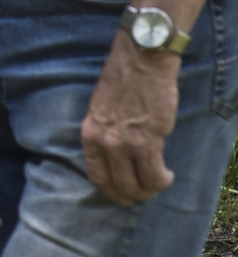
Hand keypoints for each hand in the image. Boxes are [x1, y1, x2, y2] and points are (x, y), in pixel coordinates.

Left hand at [82, 35, 180, 204]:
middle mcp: (103, 142)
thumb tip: (116, 155)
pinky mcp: (148, 140)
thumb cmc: (123, 79)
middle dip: (133, 195)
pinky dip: (163, 180)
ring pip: (138, 184)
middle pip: (117, 185)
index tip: (121, 197)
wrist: (140, 60)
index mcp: (89, 133)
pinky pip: (155, 174)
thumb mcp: (100, 108)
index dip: (110, 191)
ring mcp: (125, 143)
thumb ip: (105, 131)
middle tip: (145, 193)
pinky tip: (167, 175)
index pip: (95, 175)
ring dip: (151, 189)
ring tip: (160, 182)